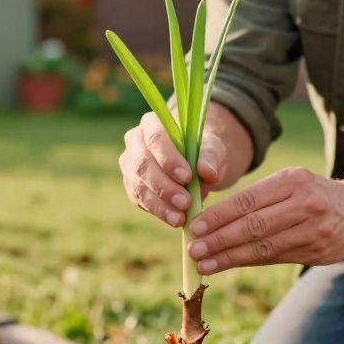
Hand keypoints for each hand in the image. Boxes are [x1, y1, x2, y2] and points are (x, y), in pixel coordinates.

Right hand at [119, 112, 231, 227]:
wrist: (194, 165)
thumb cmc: (202, 152)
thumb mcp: (213, 149)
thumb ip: (211, 157)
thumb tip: (207, 172)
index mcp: (152, 123)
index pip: (154, 138)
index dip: (168, 159)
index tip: (187, 177)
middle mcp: (135, 142)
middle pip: (143, 164)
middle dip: (164, 186)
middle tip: (185, 202)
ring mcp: (130, 165)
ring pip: (139, 185)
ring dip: (160, 203)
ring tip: (181, 217)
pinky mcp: (132, 186)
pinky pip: (140, 200)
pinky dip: (158, 211)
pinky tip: (174, 219)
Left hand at [187, 167, 343, 274]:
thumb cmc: (312, 194)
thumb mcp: (290, 183)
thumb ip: (258, 199)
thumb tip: (211, 218)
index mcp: (294, 181)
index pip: (249, 200)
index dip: (220, 215)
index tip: (195, 226)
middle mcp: (306, 204)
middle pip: (254, 225)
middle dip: (220, 239)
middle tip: (194, 248)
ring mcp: (314, 230)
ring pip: (263, 246)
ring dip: (229, 256)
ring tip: (204, 262)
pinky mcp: (317, 252)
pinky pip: (275, 257)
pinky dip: (247, 261)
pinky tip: (227, 264)